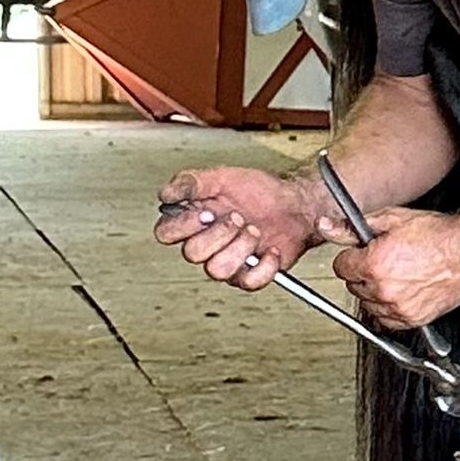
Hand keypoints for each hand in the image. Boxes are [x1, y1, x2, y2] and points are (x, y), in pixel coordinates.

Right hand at [154, 166, 347, 290]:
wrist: (294, 203)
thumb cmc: (258, 191)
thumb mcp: (221, 177)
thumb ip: (191, 182)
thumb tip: (165, 194)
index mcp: (192, 221)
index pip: (165, 233)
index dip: (184, 225)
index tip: (207, 211)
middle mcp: (205, 244)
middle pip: (192, 254)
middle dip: (219, 233)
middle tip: (238, 216)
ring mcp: (227, 261)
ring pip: (217, 270)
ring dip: (240, 248)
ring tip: (255, 230)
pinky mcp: (250, 274)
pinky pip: (248, 282)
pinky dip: (265, 265)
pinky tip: (272, 249)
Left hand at [333, 206, 459, 330]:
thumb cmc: (438, 234)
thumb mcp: (391, 220)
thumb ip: (353, 227)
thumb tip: (327, 226)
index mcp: (374, 263)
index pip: (341, 267)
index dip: (353, 257)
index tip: (363, 254)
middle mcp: (384, 288)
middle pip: (354, 287)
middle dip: (364, 274)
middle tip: (384, 262)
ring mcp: (399, 306)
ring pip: (368, 305)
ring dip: (376, 293)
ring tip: (396, 276)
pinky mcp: (414, 318)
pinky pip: (387, 320)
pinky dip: (390, 309)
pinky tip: (402, 292)